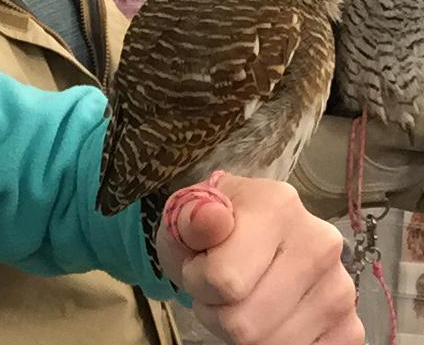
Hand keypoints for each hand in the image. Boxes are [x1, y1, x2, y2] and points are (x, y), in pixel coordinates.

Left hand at [156, 175, 362, 344]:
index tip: (198, 263)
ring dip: (240, 333)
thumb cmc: (209, 231)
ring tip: (239, 299)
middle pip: (245, 324)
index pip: (225, 280)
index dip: (197, 281)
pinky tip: (268, 316)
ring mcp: (341, 288)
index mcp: (278, 205)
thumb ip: (192, 219)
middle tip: (217, 288)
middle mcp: (320, 244)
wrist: (238, 241)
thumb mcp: (186, 216)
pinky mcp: (352, 327)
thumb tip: (211, 217)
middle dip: (217, 312)